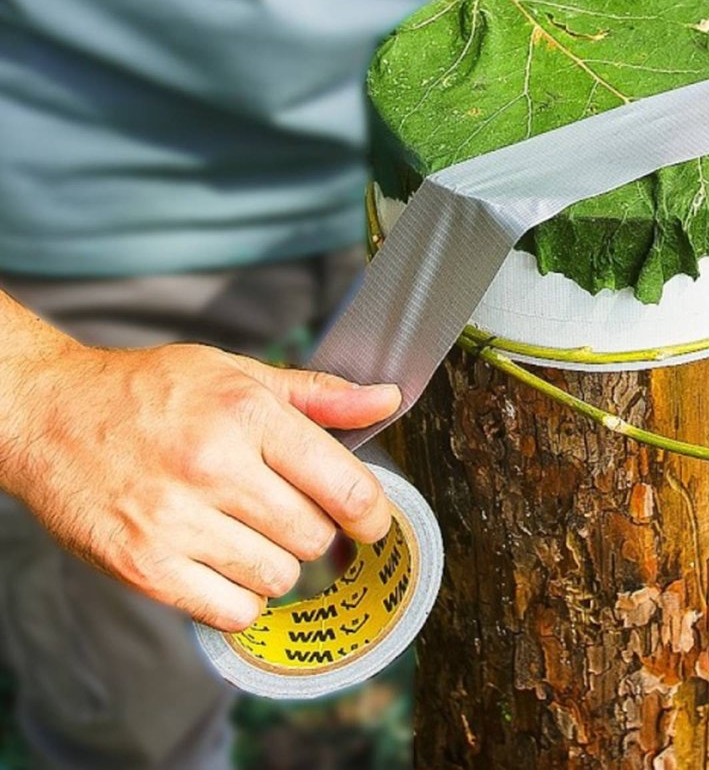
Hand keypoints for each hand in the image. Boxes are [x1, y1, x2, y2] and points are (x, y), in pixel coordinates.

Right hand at [0, 339, 399, 630]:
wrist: (46, 416)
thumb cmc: (147, 393)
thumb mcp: (235, 374)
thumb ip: (316, 395)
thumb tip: (387, 400)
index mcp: (246, 415)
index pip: (345, 485)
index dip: (372, 514)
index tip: (371, 522)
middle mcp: (213, 467)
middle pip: (314, 536)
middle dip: (312, 532)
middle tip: (282, 515)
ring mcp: (175, 521)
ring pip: (278, 577)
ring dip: (274, 566)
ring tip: (244, 536)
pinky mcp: (142, 566)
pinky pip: (230, 611)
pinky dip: (238, 599)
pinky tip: (221, 569)